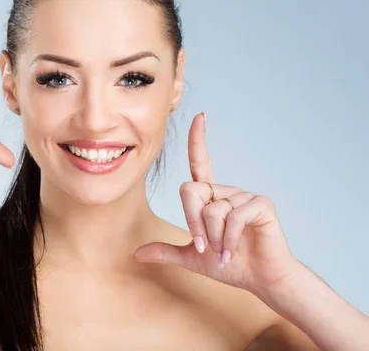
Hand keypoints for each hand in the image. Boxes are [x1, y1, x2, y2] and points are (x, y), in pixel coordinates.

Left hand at [134, 112, 299, 294]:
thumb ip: (166, 251)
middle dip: (192, 223)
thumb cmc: (230, 264)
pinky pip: (233, 216)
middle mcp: (227, 191)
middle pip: (191, 190)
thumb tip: (135, 254)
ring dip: (213, 238)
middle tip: (203, 247)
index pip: (201, 162)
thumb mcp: (192, 258)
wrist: (261, 279)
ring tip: (223, 253)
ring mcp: (245, 195)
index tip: (199, 116)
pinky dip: (227, 239)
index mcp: (211, 197)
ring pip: (212, 210)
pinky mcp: (261, 204)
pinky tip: (231, 252)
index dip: (198, 140)